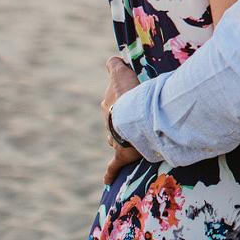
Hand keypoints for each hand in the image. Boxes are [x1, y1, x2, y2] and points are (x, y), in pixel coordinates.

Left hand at [101, 57, 143, 184]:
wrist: (134, 118)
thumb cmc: (130, 95)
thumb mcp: (121, 74)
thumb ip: (115, 65)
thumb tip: (110, 58)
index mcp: (109, 105)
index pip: (112, 102)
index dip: (121, 101)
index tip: (129, 99)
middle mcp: (109, 123)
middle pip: (113, 122)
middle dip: (119, 121)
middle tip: (132, 120)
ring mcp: (114, 140)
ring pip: (114, 140)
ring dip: (120, 141)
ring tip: (131, 141)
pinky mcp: (121, 156)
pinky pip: (113, 166)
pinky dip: (109, 173)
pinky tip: (106, 180)